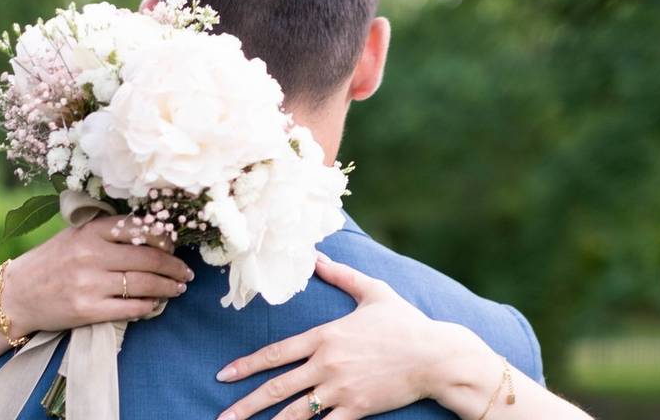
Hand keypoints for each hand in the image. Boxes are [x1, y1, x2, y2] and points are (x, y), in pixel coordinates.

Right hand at [0, 215, 193, 335]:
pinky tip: (155, 304)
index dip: (165, 238)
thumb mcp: (76, 235)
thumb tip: (154, 233)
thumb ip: (108, 231)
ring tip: (178, 288)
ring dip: (167, 287)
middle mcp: (91, 254)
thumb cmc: (51, 262)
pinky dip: (148, 306)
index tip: (175, 246)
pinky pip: (130, 308)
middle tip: (186, 272)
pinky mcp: (86, 310)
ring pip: (143, 284)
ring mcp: (89, 283)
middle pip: (149, 258)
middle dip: (174, 267)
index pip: (140, 228)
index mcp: (90, 230)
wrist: (17, 295)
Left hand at [216, 254, 473, 419]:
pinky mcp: (358, 410)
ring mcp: (341, 390)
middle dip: (246, 403)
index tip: (223, 375)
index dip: (247, 365)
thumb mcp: (372, 292)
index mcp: (325, 336)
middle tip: (222, 416)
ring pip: (296, 412)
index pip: (276, 353)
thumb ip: (341, 275)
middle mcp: (327, 364)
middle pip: (278, 387)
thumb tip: (317, 256)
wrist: (436, 356)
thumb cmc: (405, 323)